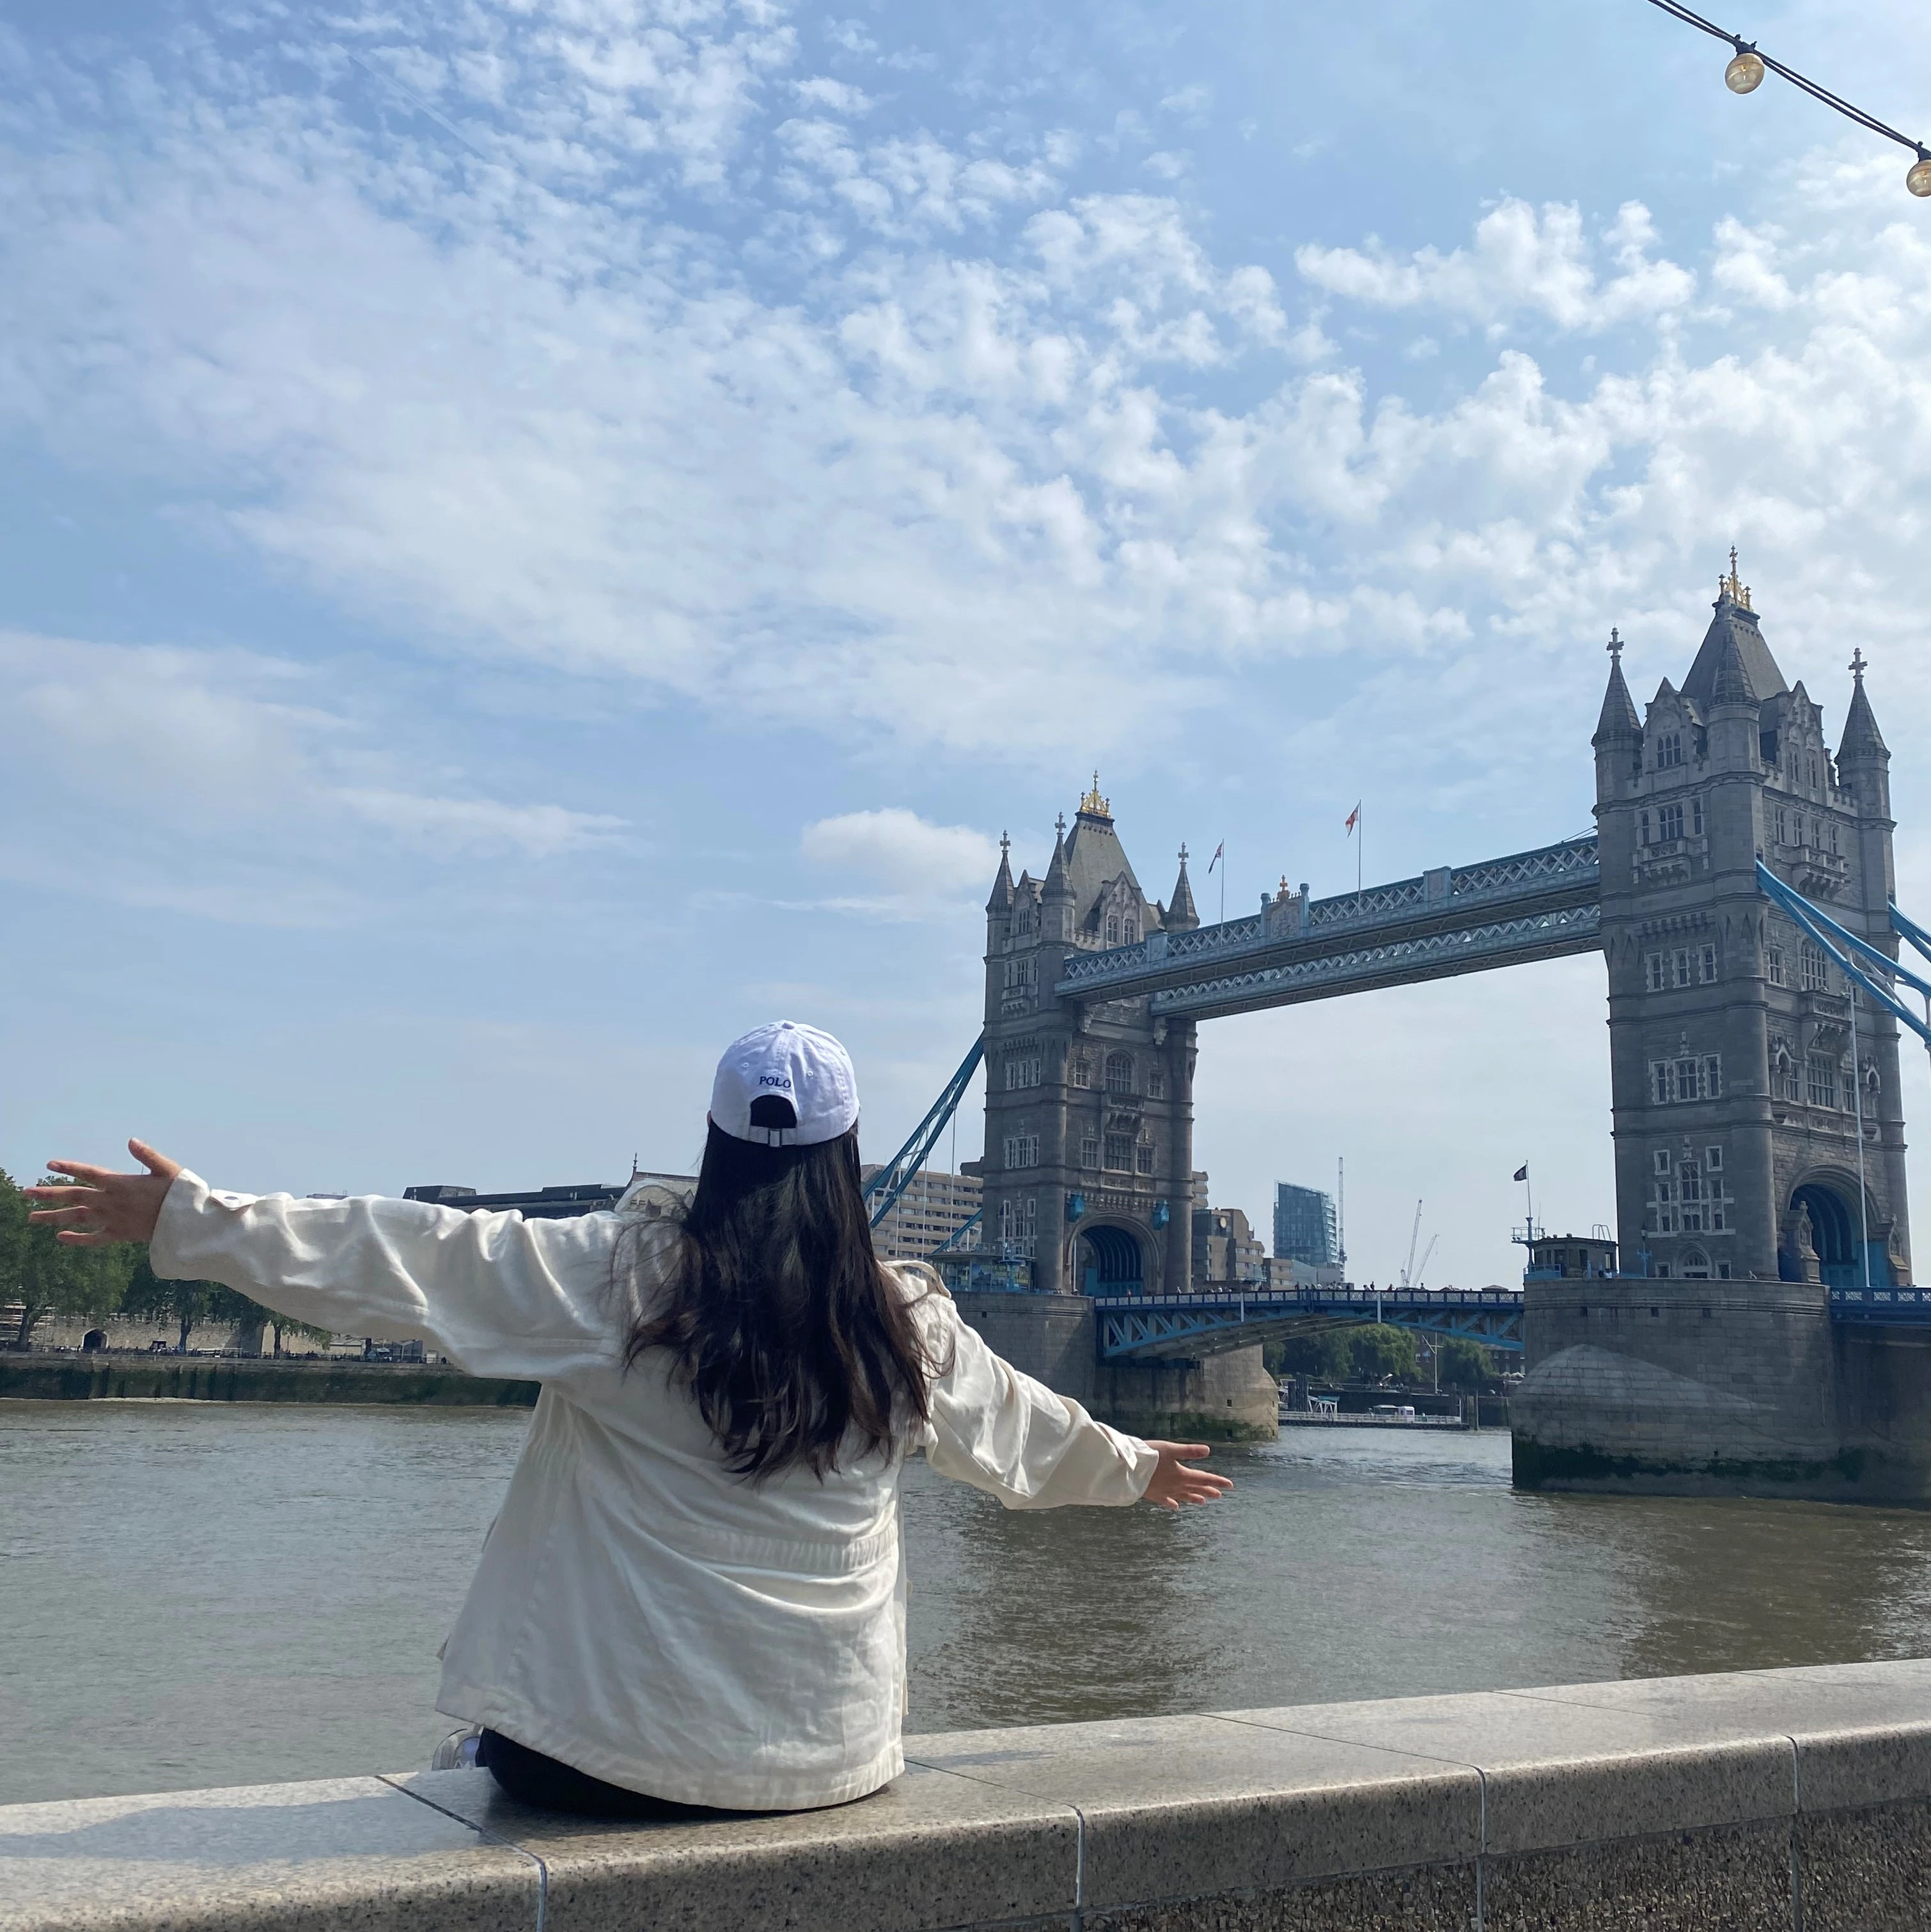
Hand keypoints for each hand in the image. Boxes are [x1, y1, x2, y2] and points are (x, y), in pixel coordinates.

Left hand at [25, 1140, 181, 1246]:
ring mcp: (113, 1219)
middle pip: (75, 1196)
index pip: (89, 1173)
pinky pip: (93, 1238)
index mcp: (122, 1183)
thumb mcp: (169, 1169)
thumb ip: (148, 1155)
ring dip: (53, 1217)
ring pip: (78, 1218)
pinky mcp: (119, 1234)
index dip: (69, 1168)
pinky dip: (76, 1239)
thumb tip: (131, 1140)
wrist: (187, 1224)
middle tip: (27, 1193)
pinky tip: (60, 1237)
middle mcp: (112, 1202)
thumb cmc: (181, 1194)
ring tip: (32, 1217)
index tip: (50, 1165)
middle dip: (49, 1194)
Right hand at [1139, 1440, 1232, 1508]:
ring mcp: (1164, 1491)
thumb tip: (1208, 1451)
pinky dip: (1172, 1503)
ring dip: (1193, 1498)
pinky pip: (1166, 1501)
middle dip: (1207, 1490)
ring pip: (1183, 1496)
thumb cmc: (1150, 1456)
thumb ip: (1189, 1451)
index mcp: (1181, 1474)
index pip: (1203, 1478)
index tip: (1230, 1486)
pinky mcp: (1154, 1494)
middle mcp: (1175, 1485)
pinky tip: (1176, 1507)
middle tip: (1219, 1495)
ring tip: (1203, 1502)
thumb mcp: (1171, 1449)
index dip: (1217, 1481)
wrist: (1129, 1469)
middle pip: (1195, 1488)